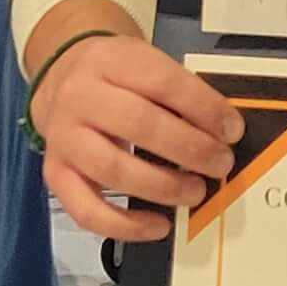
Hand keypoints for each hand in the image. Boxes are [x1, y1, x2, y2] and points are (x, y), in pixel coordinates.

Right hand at [30, 24, 242, 242]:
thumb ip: (179, 90)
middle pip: (139, 125)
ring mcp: (63, 137)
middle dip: (190, 149)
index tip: (232, 130)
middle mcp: (79, 96)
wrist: (60, 77)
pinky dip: (125, 225)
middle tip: (220, 163)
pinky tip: (158, 225)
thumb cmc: (114, 75)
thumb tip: (223, 130)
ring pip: (114, 170)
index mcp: (109, 60)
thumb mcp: (143, 62)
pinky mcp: (54, 173)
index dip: (203, 108)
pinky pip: (86, 209)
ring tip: (195, 191)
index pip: (162, 82)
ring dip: (163, 187)